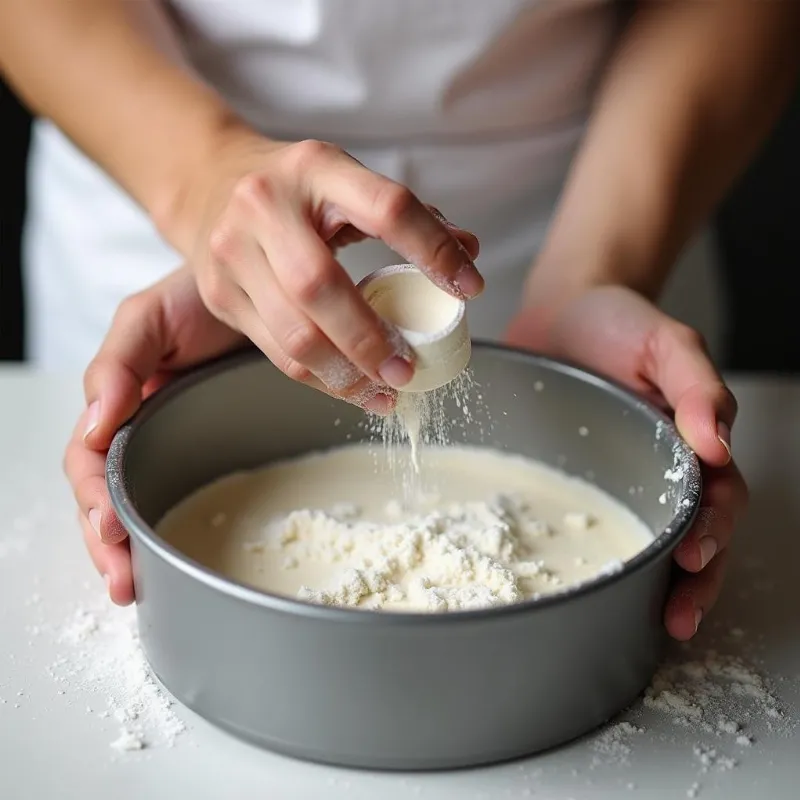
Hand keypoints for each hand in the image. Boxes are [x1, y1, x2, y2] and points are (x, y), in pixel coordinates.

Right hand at [63, 267, 247, 604]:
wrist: (247, 283)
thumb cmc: (193, 298)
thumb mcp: (147, 319)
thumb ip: (116, 365)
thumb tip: (95, 424)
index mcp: (115, 405)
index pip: (88, 464)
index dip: (94, 499)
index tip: (110, 528)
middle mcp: (139, 431)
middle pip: (107, 499)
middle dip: (107, 544)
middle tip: (123, 582)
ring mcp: (175, 443)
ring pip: (141, 505)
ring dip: (134, 550)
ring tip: (138, 586)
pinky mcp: (212, 447)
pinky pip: (187, 491)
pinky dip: (176, 525)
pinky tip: (179, 556)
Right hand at [178, 134, 481, 406]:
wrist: (207, 180)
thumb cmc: (295, 187)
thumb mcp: (348, 180)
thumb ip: (409, 214)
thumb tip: (468, 254)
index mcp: (316, 168)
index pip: (386, 207)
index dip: (433, 251)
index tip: (469, 288)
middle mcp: (266, 206)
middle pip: (320, 286)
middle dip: (369, 339)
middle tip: (406, 370)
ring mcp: (234, 252)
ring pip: (294, 333)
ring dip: (345, 374)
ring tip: (384, 392)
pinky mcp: (221, 294)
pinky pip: (276, 352)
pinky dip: (320, 379)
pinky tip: (351, 388)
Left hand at [506, 285, 747, 640]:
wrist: (561, 310)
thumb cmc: (618, 322)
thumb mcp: (666, 343)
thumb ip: (696, 387)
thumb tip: (717, 442)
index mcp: (691, 441)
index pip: (717, 501)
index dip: (712, 534)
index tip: (693, 558)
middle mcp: (658, 467)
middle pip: (691, 536)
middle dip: (693, 582)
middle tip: (677, 615)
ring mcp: (616, 476)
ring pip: (643, 537)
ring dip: (650, 582)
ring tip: (639, 617)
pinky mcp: (574, 476)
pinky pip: (588, 519)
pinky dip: (595, 549)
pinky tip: (580, 575)